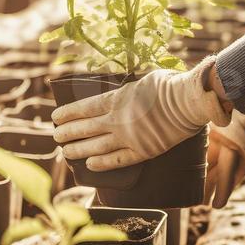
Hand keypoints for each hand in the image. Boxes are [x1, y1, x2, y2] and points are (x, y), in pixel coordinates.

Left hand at [52, 60, 230, 171]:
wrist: (188, 102)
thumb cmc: (169, 86)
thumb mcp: (142, 80)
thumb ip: (127, 90)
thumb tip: (121, 92)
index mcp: (116, 99)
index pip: (84, 108)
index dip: (68, 113)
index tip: (55, 117)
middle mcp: (117, 120)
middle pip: (85, 128)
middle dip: (67, 132)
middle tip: (56, 136)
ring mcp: (129, 138)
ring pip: (96, 146)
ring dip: (78, 149)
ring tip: (65, 152)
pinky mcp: (142, 151)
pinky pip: (117, 160)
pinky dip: (102, 163)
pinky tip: (89, 164)